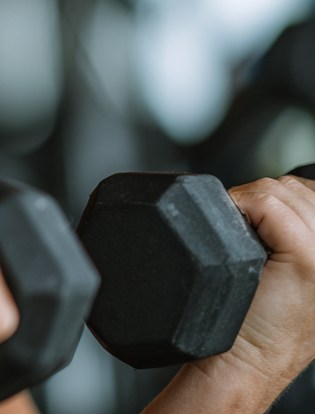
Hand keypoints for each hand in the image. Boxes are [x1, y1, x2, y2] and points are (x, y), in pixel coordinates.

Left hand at [205, 175, 314, 385]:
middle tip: (246, 238)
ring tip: (247, 245)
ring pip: (281, 190)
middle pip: (294, 187)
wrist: (248, 362)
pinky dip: (243, 210)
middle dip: (259, 200)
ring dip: (249, 206)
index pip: (310, 192)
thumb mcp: (286, 267)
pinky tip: (241, 242)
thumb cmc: (257, 320)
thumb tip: (265, 198)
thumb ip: (287, 231)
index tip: (259, 226)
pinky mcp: (308, 261)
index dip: (275, 200)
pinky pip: (268, 205)